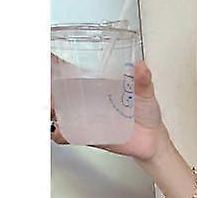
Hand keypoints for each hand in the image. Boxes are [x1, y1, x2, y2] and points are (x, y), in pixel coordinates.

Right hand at [51, 60, 168, 161]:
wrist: (152, 140)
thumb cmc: (147, 113)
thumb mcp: (146, 93)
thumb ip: (143, 81)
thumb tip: (141, 67)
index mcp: (97, 84)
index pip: (69, 70)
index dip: (52, 63)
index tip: (44, 57)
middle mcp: (86, 99)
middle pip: (56, 90)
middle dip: (44, 87)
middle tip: (43, 86)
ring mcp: (85, 117)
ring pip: (57, 111)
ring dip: (47, 109)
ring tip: (48, 107)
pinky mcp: (88, 135)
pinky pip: (67, 134)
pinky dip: (59, 134)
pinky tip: (58, 131)